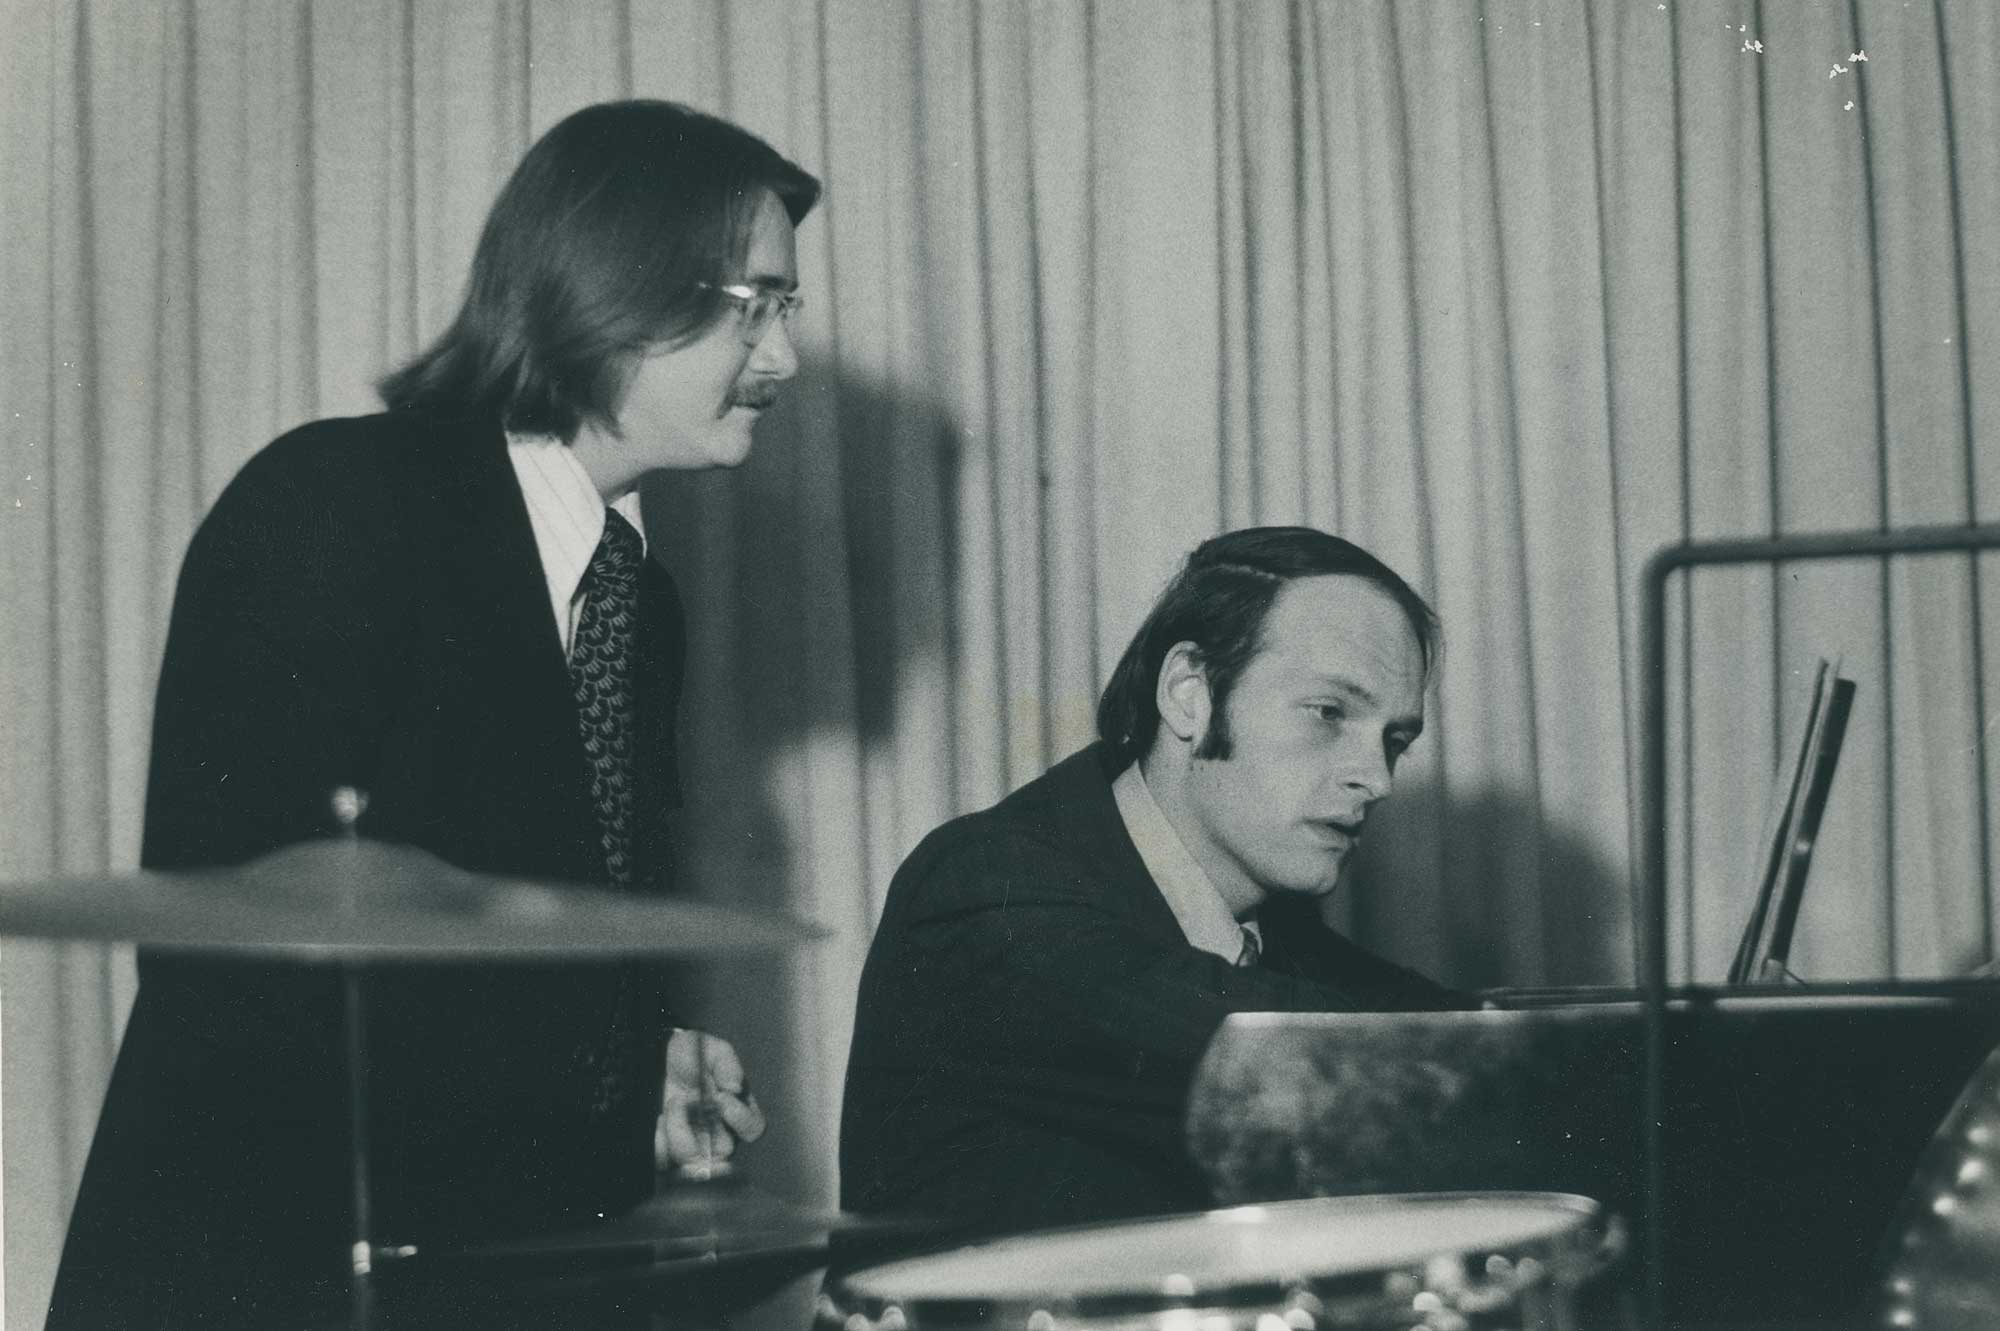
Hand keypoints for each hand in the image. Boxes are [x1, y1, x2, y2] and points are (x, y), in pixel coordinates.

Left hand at [657, 1028, 765, 1178]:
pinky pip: (664, 1162)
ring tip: (672, 1103)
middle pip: (722, 1151)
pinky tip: (659, 1119)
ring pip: (691, 1159)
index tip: (721, 1096)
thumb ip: (727, 1065)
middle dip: (701, 1126)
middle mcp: (719, 1132)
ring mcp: (694, 1144)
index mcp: (737, 1109)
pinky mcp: (669, 1149)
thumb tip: (735, 1087)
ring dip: (678, 1129)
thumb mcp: (713, 1050)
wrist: (658, 1055)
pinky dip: (659, 1142)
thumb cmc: (692, 1054)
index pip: (753, 1129)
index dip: (740, 1118)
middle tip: (685, 1098)